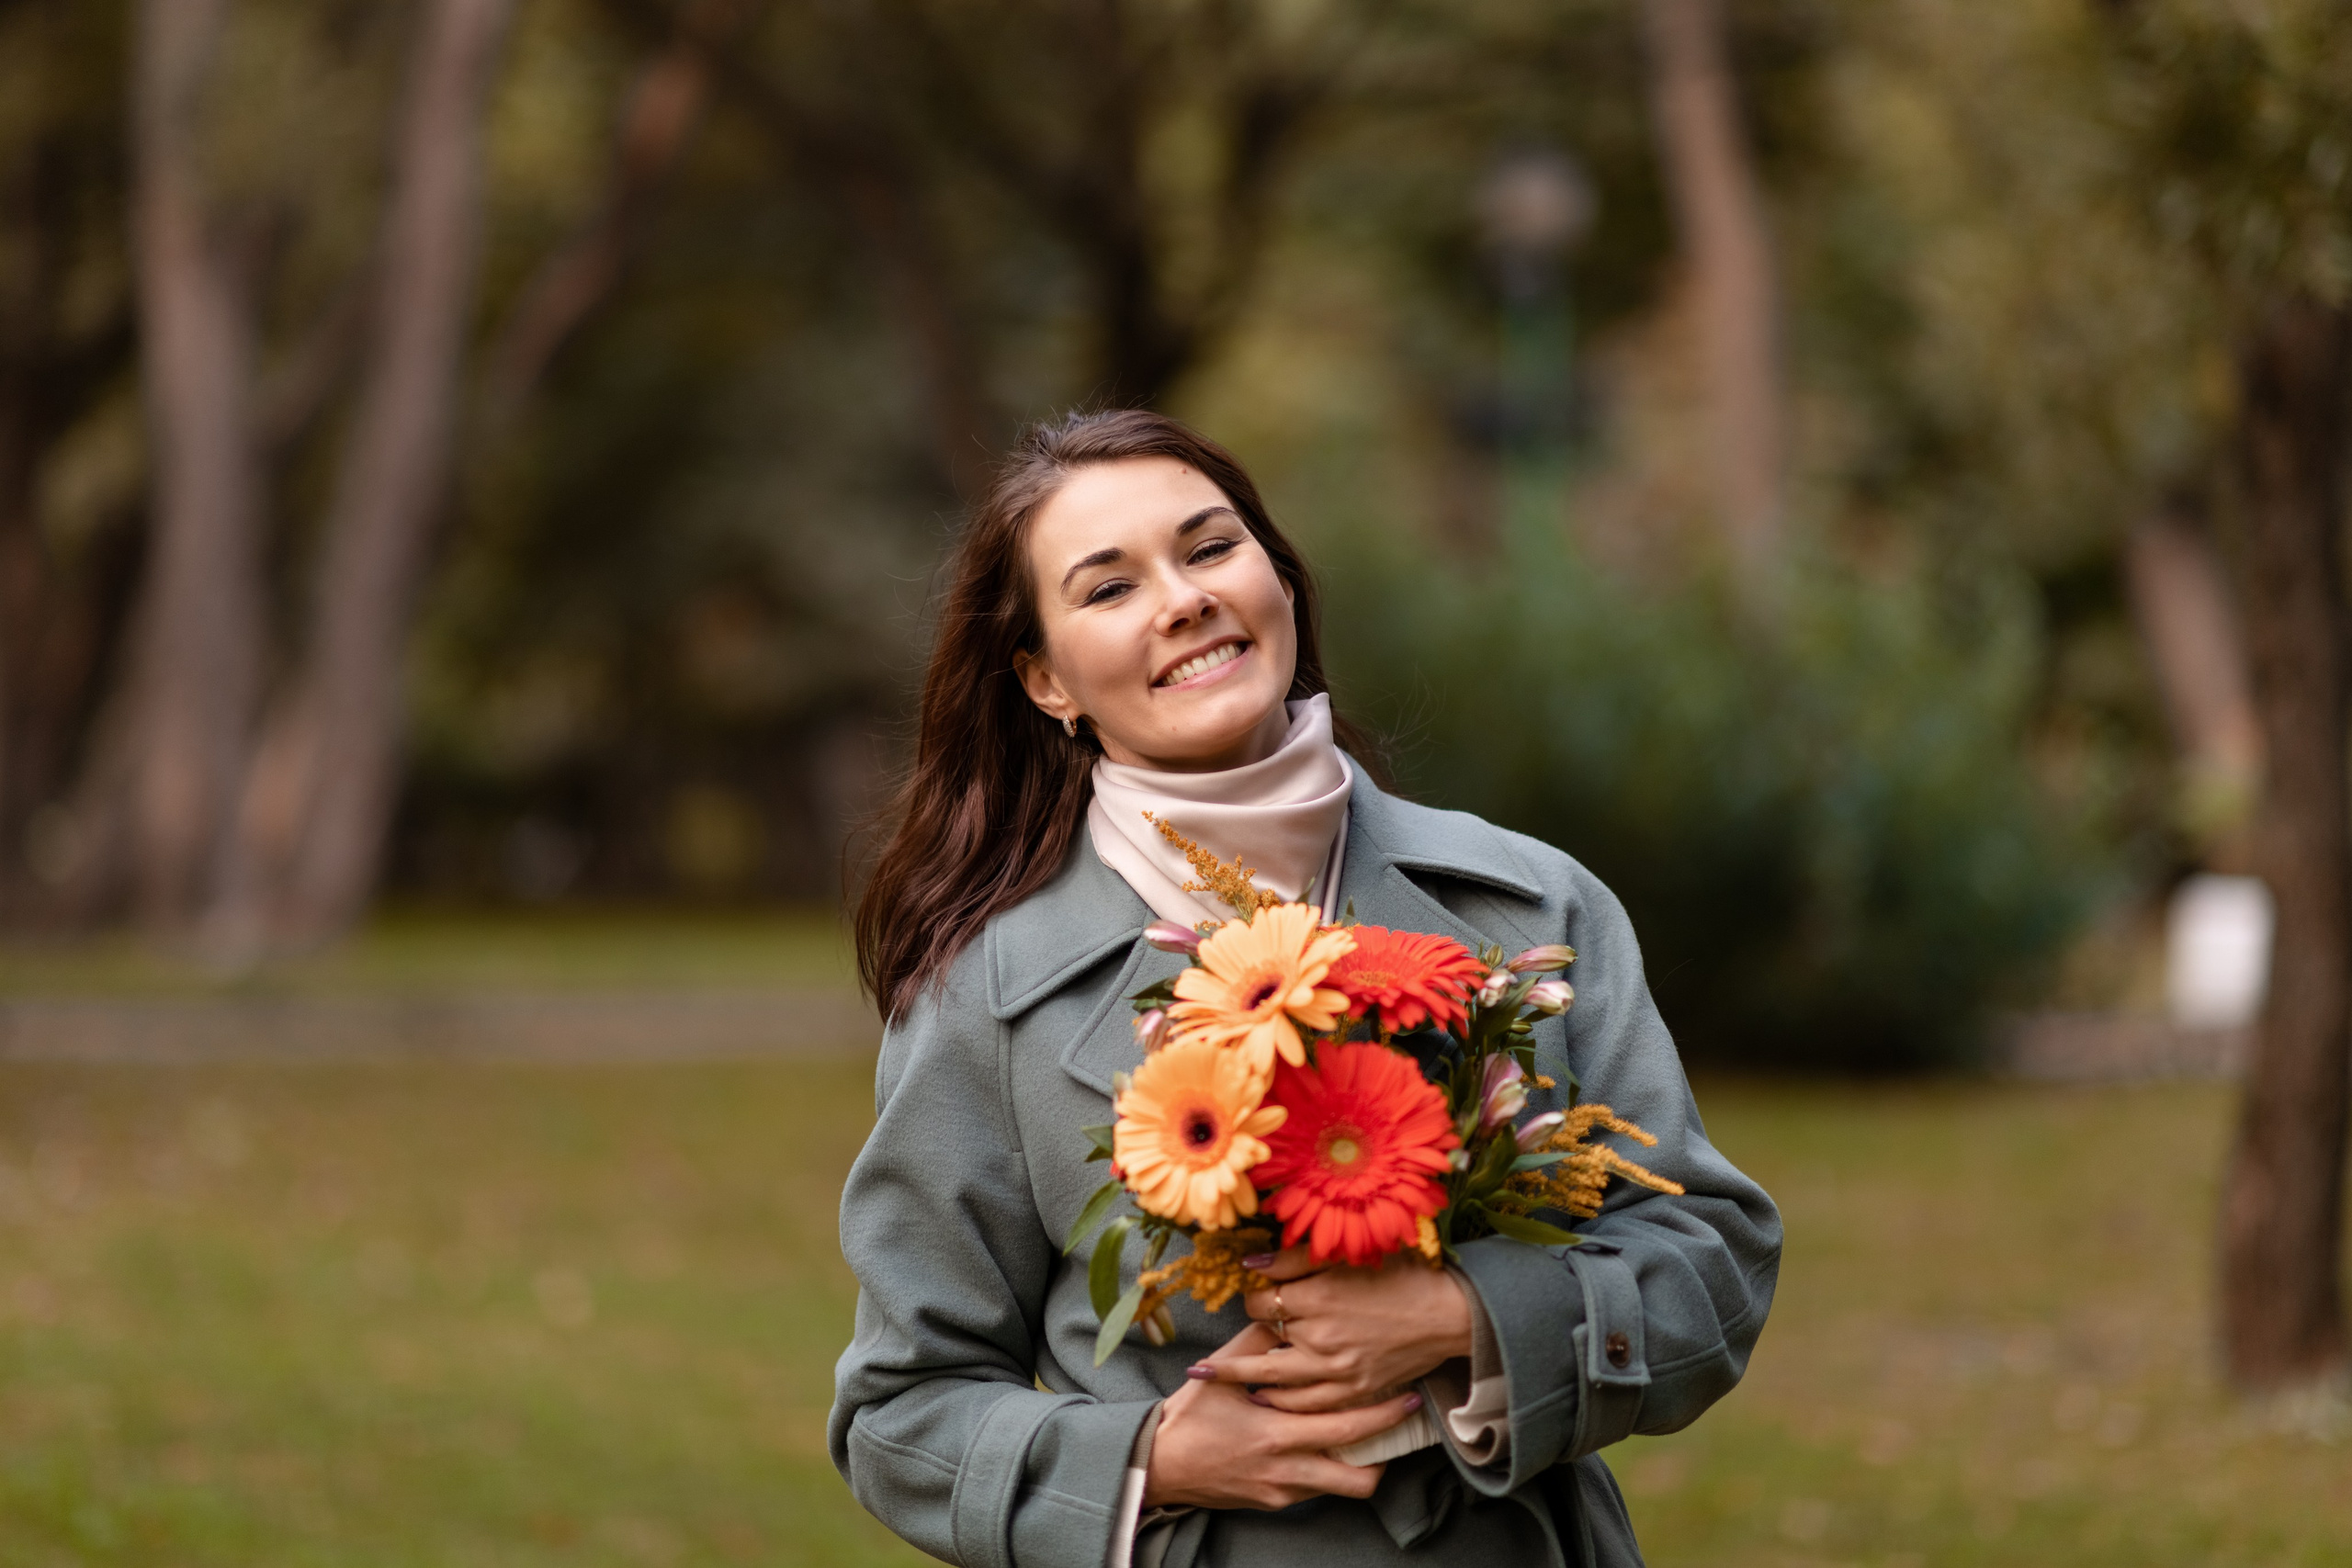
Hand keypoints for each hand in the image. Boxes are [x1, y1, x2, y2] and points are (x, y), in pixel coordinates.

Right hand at [1143, 1321, 1419, 1509]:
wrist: (1159, 1465)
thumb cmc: (1189, 1416)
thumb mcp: (1221, 1373)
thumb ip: (1257, 1343)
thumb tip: (1283, 1312)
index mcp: (1277, 1434)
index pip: (1347, 1429)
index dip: (1384, 1416)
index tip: (1409, 1397)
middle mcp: (1286, 1470)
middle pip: (1359, 1476)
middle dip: (1387, 1450)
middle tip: (1402, 1424)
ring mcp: (1281, 1492)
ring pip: (1341, 1488)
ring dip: (1359, 1464)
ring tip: (1369, 1437)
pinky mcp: (1273, 1504)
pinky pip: (1315, 1490)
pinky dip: (1327, 1469)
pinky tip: (1325, 1446)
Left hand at [1194, 1245, 1472, 1412]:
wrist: (1448, 1313)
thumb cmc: (1400, 1275)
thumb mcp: (1347, 1254)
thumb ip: (1296, 1259)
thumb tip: (1252, 1265)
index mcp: (1319, 1297)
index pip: (1262, 1304)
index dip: (1253, 1299)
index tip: (1252, 1297)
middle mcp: (1322, 1338)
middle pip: (1259, 1352)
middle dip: (1227, 1362)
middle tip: (1198, 1369)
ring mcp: (1338, 1371)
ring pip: (1279, 1386)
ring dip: (1249, 1386)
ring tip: (1224, 1387)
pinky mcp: (1355, 1391)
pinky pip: (1309, 1407)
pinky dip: (1284, 1405)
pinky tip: (1268, 1402)